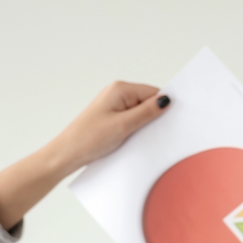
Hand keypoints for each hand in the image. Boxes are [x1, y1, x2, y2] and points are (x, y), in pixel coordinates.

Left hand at [0, 82, 169, 229]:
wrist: (68, 153)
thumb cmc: (90, 138)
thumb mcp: (124, 125)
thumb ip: (147, 112)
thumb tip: (166, 101)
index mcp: (120, 89)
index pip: (154, 92)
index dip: (165, 106)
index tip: (173, 121)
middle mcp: (117, 94)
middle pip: (149, 101)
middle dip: (156, 116)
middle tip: (160, 133)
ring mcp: (115, 106)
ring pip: (141, 112)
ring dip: (146, 125)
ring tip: (143, 137)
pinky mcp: (113, 118)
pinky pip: (133, 120)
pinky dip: (138, 129)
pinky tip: (136, 139)